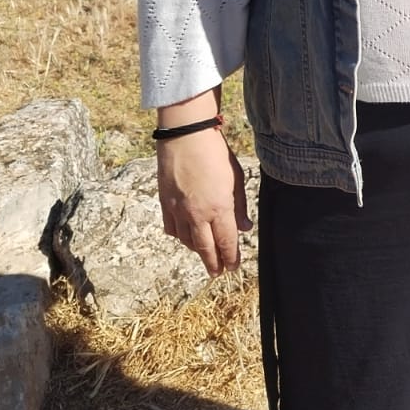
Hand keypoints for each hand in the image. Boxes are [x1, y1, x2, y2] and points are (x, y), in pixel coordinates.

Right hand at [156, 127, 252, 275]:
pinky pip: (172, 228)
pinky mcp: (164, 203)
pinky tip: (185, 236)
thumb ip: (239, 206)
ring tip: (205, 255)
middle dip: (213, 263)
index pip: (226, 242)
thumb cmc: (215, 153)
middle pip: (205, 248)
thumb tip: (245, 228)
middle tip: (218, 272)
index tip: (233, 267)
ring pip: (187, 240)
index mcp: (218, 208)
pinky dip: (180, 236)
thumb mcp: (236, 179)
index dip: (230, 257)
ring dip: (197, 250)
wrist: (185, 136)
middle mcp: (197, 214)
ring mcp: (178, 210)